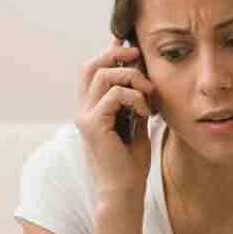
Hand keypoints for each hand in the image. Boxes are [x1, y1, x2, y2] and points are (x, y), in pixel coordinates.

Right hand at [74, 38, 156, 201]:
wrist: (125, 189)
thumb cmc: (131, 161)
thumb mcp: (136, 123)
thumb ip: (135, 101)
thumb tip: (143, 79)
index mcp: (92, 107)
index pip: (94, 70)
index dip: (109, 52)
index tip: (129, 44)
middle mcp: (84, 109)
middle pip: (91, 65)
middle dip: (116, 55)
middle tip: (138, 56)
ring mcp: (85, 116)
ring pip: (103, 75)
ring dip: (131, 77)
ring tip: (148, 93)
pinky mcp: (93, 125)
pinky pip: (113, 95)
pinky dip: (133, 97)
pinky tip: (143, 112)